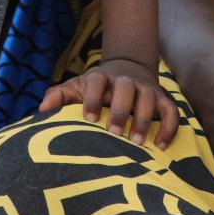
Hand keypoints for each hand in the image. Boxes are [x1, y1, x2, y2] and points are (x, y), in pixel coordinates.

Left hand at [39, 57, 180, 147]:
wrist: (128, 69)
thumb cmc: (96, 88)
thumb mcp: (77, 88)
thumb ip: (59, 96)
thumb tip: (41, 109)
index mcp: (102, 78)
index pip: (97, 82)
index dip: (93, 98)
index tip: (89, 118)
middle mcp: (126, 81)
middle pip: (126, 88)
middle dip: (121, 110)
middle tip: (115, 132)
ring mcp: (146, 89)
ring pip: (149, 98)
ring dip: (144, 119)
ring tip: (137, 142)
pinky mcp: (163, 100)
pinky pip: (172, 111)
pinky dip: (169, 127)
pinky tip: (160, 145)